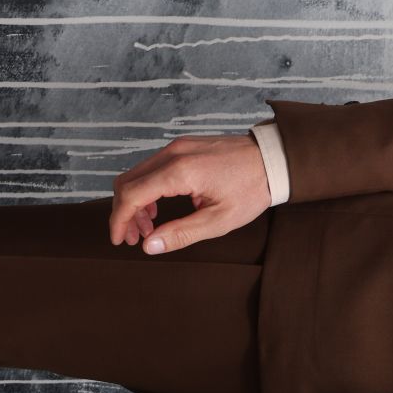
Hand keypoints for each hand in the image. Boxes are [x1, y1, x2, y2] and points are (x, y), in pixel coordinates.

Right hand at [109, 133, 270, 253]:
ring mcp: (176, 147)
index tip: (119, 240)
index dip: (119, 220)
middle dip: (124, 212)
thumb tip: (150, 246)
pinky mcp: (182, 146)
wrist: (273, 159)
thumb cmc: (251, 189)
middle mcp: (172, 154)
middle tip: (134, 238)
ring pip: (138, 174)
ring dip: (135, 201)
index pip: (131, 194)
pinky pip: (153, 167)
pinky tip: (159, 208)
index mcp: (179, 171)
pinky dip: (148, 188)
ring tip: (148, 228)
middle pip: (127, 182)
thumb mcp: (219, 220)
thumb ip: (182, 233)